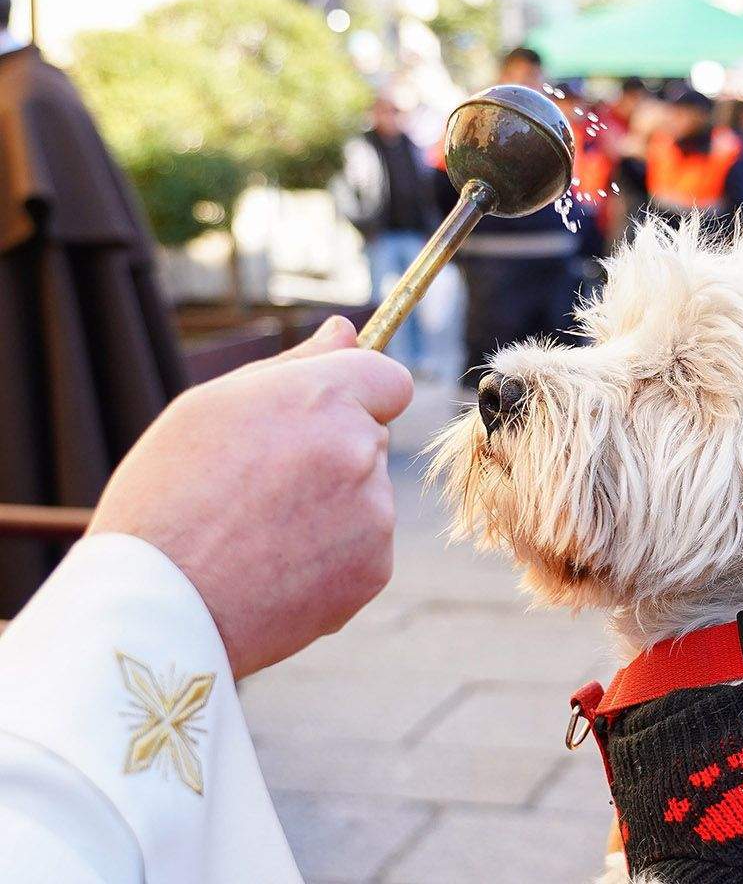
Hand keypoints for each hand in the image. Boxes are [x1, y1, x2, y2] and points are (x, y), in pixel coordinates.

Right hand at [88, 317, 413, 677]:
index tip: (324, 417)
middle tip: (260, 489)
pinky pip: (364, 548)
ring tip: (259, 535)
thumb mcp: (209, 409)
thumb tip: (346, 330)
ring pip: (368, 497)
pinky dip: (333, 557)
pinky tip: (276, 569)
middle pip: (372, 439)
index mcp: (322, 398)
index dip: (358, 396)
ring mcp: (374, 513)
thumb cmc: (168, 497)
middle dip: (333, 454)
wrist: (158, 608)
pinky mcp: (375, 568)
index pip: (389, 379)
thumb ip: (293, 366)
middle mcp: (359, 449)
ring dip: (333, 508)